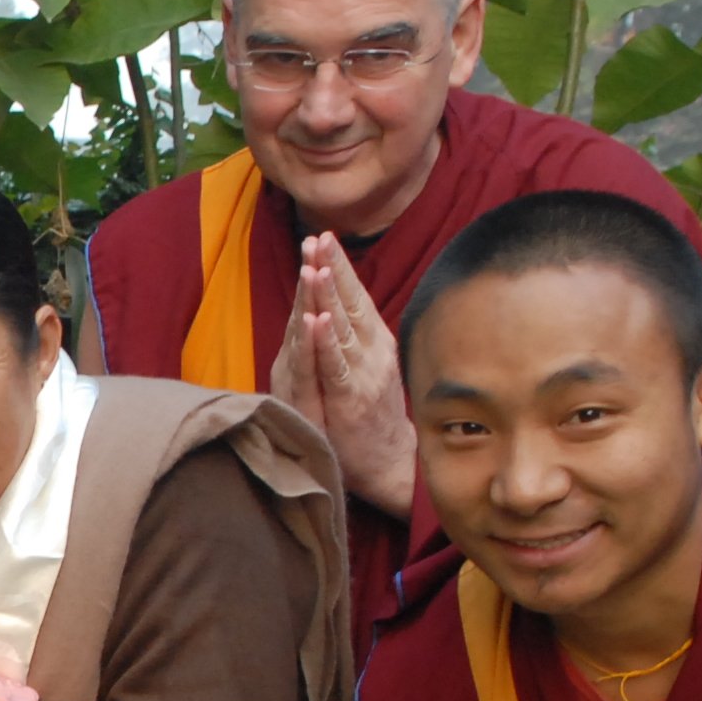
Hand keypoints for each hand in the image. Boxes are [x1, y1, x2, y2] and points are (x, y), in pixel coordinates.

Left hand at [263, 235, 416, 514]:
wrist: (387, 463)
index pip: (350, 297)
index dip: (335, 267)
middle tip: (318, 238)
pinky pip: (334, 367)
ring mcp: (361, 374)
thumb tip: (325, 305)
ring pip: (339, 328)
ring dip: (325, 297)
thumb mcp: (359, 368)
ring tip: (314, 266)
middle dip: (329, 269)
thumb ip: (345, 340)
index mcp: (370, 341)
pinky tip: (317, 321)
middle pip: (345, 304)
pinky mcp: (349, 399)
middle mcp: (369, 352)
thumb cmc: (368, 415)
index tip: (322, 237)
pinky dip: (325, 343)